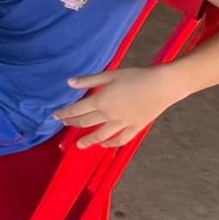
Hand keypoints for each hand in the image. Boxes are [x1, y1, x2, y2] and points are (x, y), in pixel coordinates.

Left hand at [55, 66, 188, 148]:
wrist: (162, 85)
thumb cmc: (137, 76)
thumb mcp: (110, 74)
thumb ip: (89, 80)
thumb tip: (69, 82)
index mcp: (101, 101)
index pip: (77, 110)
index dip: (65, 113)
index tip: (56, 116)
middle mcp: (109, 115)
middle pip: (86, 122)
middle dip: (73, 123)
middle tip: (65, 124)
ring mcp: (122, 124)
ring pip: (101, 136)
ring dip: (88, 140)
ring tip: (79, 145)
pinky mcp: (135, 128)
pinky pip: (120, 140)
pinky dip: (110, 144)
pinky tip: (104, 145)